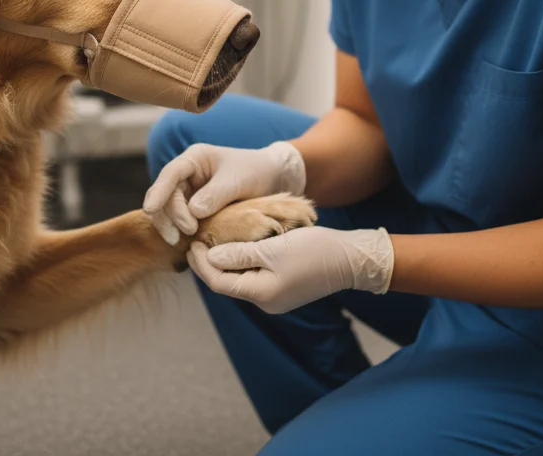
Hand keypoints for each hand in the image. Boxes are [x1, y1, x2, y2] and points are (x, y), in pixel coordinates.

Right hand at [144, 142, 305, 244]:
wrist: (272, 178)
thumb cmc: (256, 171)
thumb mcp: (238, 180)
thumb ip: (215, 195)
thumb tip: (193, 212)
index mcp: (195, 158)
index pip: (170, 174)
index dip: (158, 192)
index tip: (151, 209)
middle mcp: (187, 174)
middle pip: (165, 194)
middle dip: (169, 214)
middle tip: (187, 232)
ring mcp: (189, 191)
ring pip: (168, 209)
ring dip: (172, 224)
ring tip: (186, 238)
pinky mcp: (194, 207)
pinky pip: (180, 218)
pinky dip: (180, 229)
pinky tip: (187, 240)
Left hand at [187, 226, 394, 313]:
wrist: (350, 259)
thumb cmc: (313, 250)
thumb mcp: (271, 247)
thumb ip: (239, 254)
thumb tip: (210, 258)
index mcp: (261, 294)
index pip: (218, 282)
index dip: (201, 264)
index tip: (193, 243)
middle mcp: (266, 302)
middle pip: (227, 284)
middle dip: (211, 264)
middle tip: (199, 239)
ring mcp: (276, 299)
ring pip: (241, 281)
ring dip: (227, 263)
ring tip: (216, 241)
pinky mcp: (284, 291)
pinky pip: (255, 279)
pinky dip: (243, 264)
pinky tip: (240, 248)